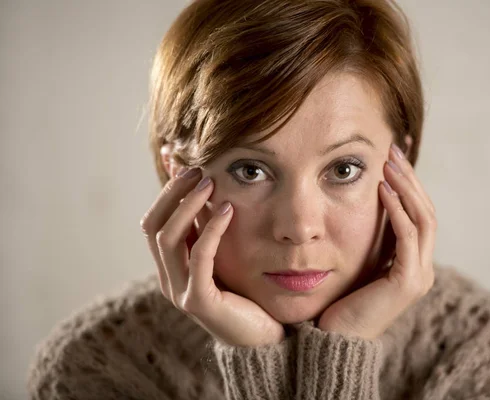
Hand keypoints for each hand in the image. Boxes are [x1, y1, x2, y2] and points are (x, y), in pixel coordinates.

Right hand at [140, 167, 284, 346]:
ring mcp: (180, 290)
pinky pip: (199, 258)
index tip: (178, 158)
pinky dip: (210, 230)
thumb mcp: (223, 255)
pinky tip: (228, 210)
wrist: (262, 336)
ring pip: (168, 239)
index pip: (154, 221)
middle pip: (153, 226)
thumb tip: (207, 185)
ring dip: (187, 206)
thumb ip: (209, 229)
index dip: (164, 190)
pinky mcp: (199, 301)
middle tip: (196, 168)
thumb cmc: (245, 291)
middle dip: (172, 193)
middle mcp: (168, 277)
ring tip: (209, 182)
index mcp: (170, 266)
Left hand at [317, 141, 436, 338]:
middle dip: (411, 177)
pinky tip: (382, 189)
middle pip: (427, 210)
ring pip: (424, 219)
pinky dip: (397, 209)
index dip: (411, 182)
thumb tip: (363, 202)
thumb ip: (369, 238)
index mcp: (413, 261)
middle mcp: (422, 267)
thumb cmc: (340, 299)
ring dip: (407, 187)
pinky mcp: (407, 282)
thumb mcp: (358, 260)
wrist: (333, 339)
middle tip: (393, 149)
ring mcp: (419, 275)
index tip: (395, 154)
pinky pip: (407, 237)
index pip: (420, 213)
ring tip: (389, 162)